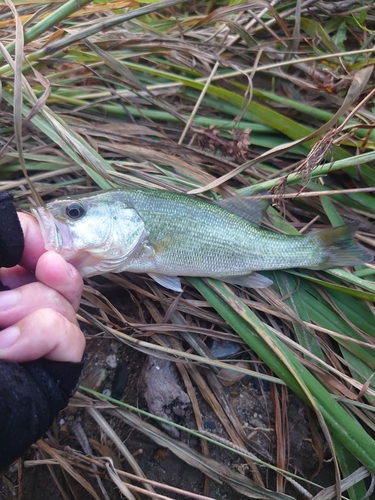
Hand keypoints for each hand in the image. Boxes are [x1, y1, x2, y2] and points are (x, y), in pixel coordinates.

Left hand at [0, 213, 84, 362]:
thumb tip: (15, 231)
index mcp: (0, 283)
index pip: (30, 243)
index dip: (33, 236)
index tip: (26, 245)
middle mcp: (20, 302)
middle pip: (56, 268)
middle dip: (33, 275)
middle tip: (1, 302)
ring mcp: (41, 332)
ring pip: (63, 298)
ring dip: (25, 308)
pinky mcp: (56, 361)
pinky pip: (69, 334)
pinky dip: (39, 334)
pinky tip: (7, 349)